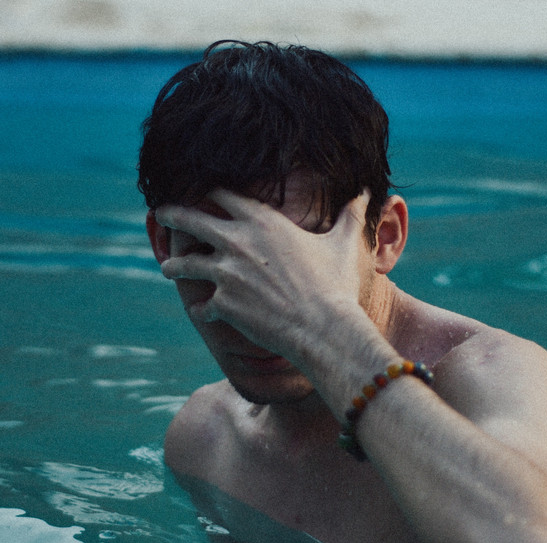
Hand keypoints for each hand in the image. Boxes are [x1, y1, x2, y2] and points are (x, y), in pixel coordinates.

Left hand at [155, 189, 371, 365]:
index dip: (208, 192)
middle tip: (160, 215)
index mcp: (263, 221)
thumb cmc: (338, 285)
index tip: (199, 192)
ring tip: (166, 268)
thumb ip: (352, 214)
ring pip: (187, 264)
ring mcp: (227, 274)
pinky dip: (202, 308)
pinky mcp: (224, 305)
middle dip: (172, 215)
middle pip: (191, 220)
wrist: (324, 328)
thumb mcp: (347, 243)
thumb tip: (369, 191)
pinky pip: (203, 305)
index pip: (223, 195)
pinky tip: (199, 311)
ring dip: (175, 265)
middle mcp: (237, 242)